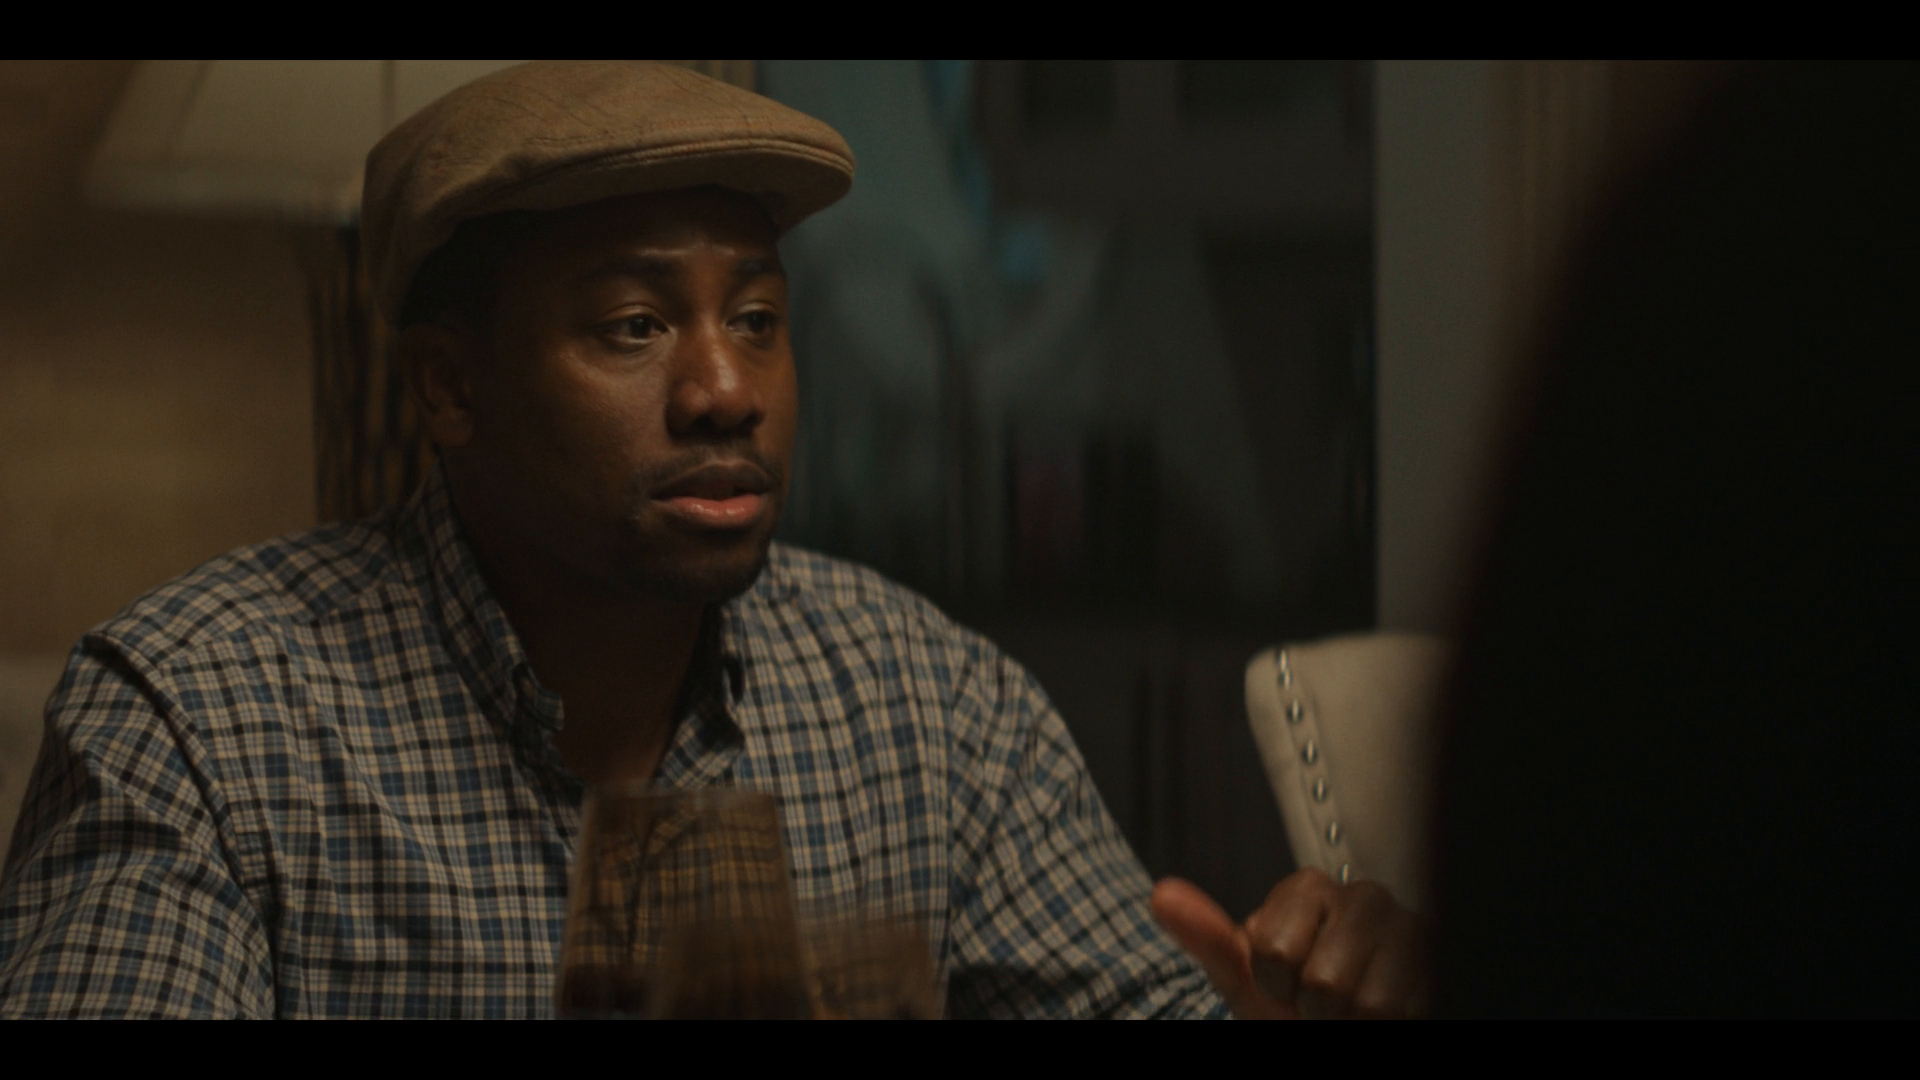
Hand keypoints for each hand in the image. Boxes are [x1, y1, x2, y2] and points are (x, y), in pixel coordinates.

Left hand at [1151, 868, 1427, 1018]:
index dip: (1273, 988)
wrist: (1339, 1027)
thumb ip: (1206, 938)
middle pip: (1323, 983)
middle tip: (1324, 1007)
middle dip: (1316, 1012)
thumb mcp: (1245, 979)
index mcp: (1309, 887)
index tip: (1285, 986)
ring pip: (1367, 1005)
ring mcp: (1412, 929)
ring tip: (1355, 1014)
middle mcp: (1364, 896)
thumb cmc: (1295, 1005)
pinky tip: (1391, 1014)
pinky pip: (1406, 1013)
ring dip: (1353, 1024)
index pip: (1271, 953)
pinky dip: (1391, 1024)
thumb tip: (1160, 894)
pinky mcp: (1442, 962)